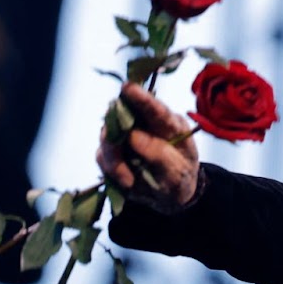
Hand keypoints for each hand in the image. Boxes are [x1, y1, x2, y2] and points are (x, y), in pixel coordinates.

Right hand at [95, 83, 200, 210]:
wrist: (169, 195)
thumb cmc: (180, 179)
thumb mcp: (179, 173)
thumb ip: (161, 155)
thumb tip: (133, 136)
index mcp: (170, 126)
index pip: (157, 110)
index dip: (142, 98)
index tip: (128, 88)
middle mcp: (146, 124)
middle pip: (123, 114)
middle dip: (117, 128)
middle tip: (120, 147)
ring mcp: (126, 134)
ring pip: (108, 135)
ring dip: (114, 159)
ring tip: (129, 181)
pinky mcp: (113, 149)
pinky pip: (102, 155)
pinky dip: (111, 169)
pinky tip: (127, 182)